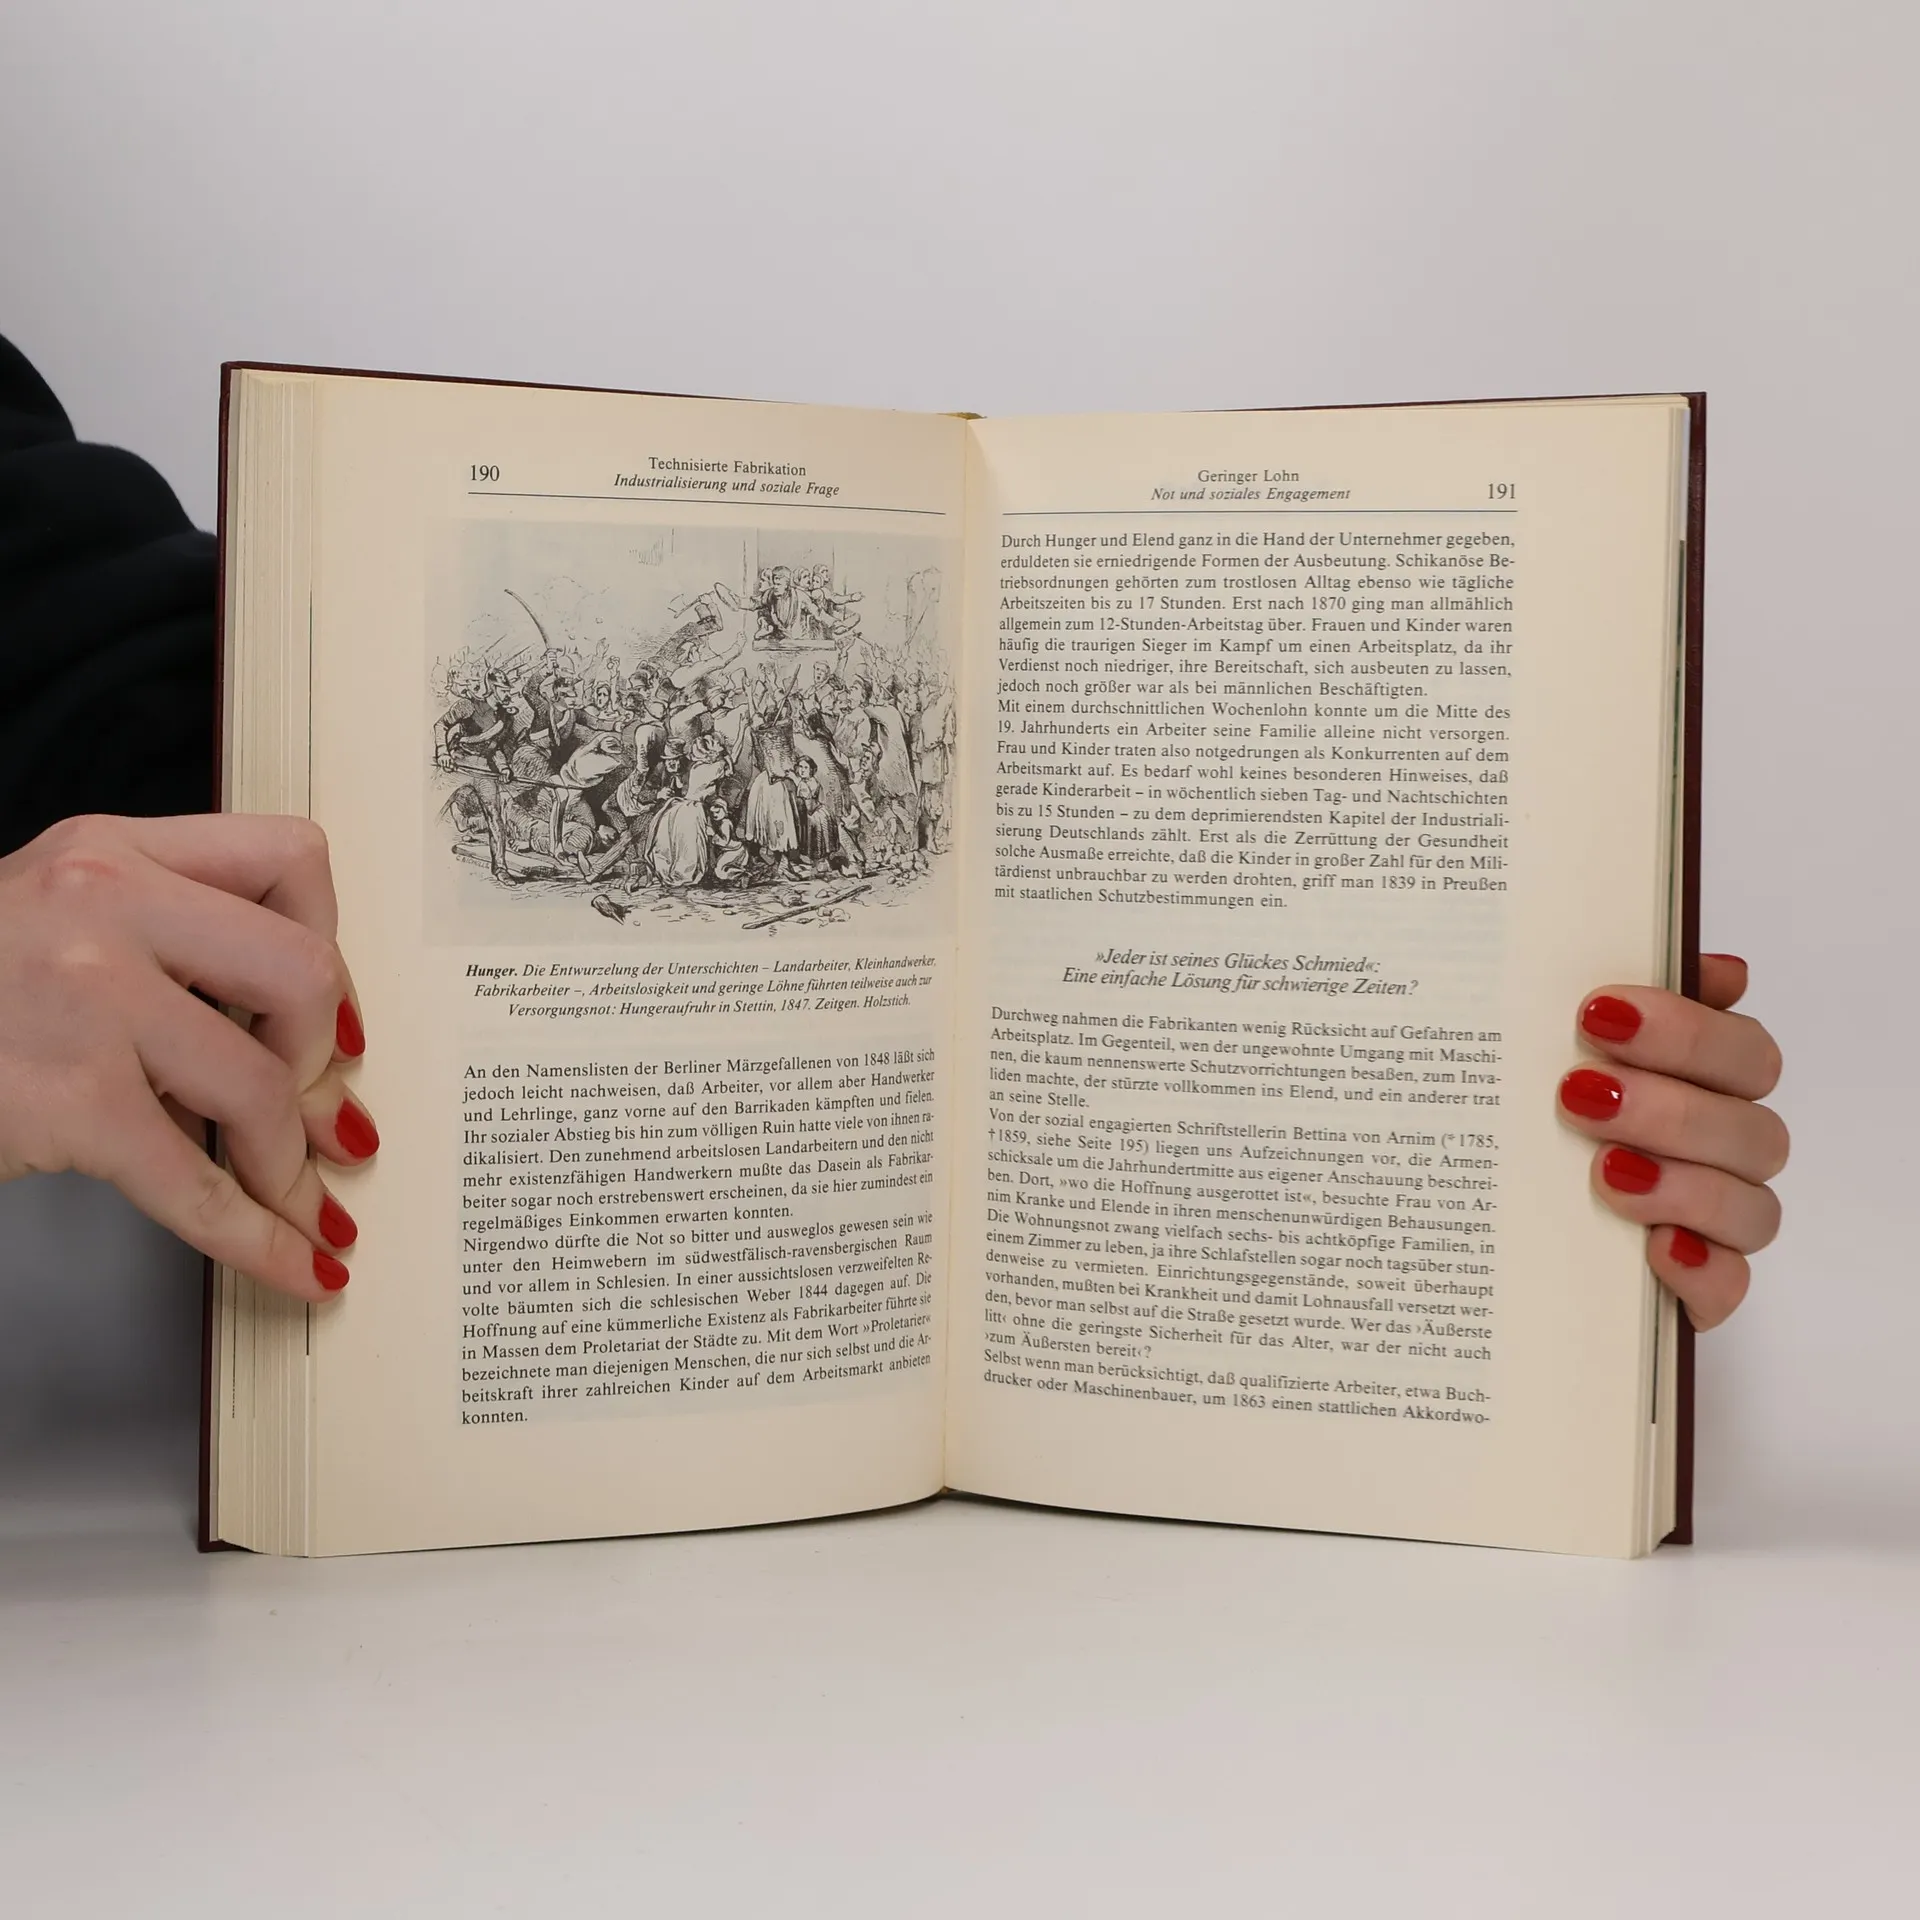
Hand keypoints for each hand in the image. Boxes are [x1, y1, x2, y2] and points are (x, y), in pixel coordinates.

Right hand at [0, 814, 375, 1300]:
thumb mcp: (45, 913)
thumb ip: (160, 935)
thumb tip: (301, 1029)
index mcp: (110, 852)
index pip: (289, 860)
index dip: (333, 942)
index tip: (333, 1008)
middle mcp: (104, 906)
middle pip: (304, 973)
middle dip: (322, 1057)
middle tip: (313, 1106)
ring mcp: (86, 1000)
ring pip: (261, 1086)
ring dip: (289, 1162)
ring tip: (292, 1193)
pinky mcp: (66, 1099)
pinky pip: (199, 1184)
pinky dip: (261, 1238)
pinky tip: (294, 1262)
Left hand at [1559, 956, 1785, 1328]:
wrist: (1478, 1227)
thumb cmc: (1525, 1121)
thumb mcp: (1534, 1054)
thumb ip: (1607, 1007)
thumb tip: (1694, 966)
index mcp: (1702, 1083)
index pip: (1741, 1049)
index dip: (1685, 1029)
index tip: (1598, 1013)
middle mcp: (1721, 1151)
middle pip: (1753, 1126)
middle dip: (1669, 1106)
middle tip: (1577, 1093)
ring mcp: (1714, 1225)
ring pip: (1752, 1207)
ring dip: (1682, 1185)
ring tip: (1603, 1172)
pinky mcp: (1697, 1291)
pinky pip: (1729, 1286)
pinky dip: (1699, 1268)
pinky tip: (1653, 1249)